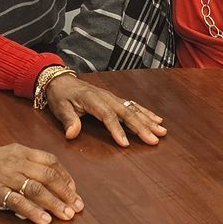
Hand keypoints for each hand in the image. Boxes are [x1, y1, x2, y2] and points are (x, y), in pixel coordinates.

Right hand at [0, 142, 83, 223]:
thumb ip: (24, 165)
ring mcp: (4, 175)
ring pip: (37, 189)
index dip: (66, 176)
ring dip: (55, 203)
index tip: (74, 190)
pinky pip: (17, 201)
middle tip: (77, 207)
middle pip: (48, 176)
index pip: (50, 161)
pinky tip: (44, 220)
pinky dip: (33, 211)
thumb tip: (45, 182)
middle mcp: (15, 161)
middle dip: (66, 193)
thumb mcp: (4, 156)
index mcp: (20, 151)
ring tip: (67, 216)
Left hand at [42, 74, 167, 147]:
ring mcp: (113, 97)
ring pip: (134, 109)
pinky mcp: (115, 99)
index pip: (107, 116)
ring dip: (148, 120)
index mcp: (92, 99)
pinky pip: (133, 105)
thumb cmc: (61, 95)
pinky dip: (146, 112)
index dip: (117, 129)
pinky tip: (157, 119)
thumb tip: (71, 134)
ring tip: (162, 131)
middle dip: (142, 127)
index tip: (125, 144)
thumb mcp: (60, 108)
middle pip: (127, 113)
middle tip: (154, 139)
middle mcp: (107, 97)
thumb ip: (68, 120)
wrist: (62, 80)